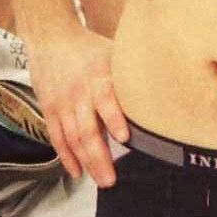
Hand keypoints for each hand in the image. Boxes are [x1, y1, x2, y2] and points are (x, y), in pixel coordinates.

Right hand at [28, 29, 128, 185]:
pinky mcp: (50, 109)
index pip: (106, 99)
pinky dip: (66, 157)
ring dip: (86, 162)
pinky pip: (57, 137)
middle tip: (111, 179)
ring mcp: (62, 103)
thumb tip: (167, 87)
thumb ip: (132, 75)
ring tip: (101, 180)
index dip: (114, 118)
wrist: (50, 37)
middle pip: (87, 129)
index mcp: (98, 76)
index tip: (125, 137)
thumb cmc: (89, 49)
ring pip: (73, 138)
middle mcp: (79, 92)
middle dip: (100, 156)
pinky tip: (77, 172)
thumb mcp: (114, 54)